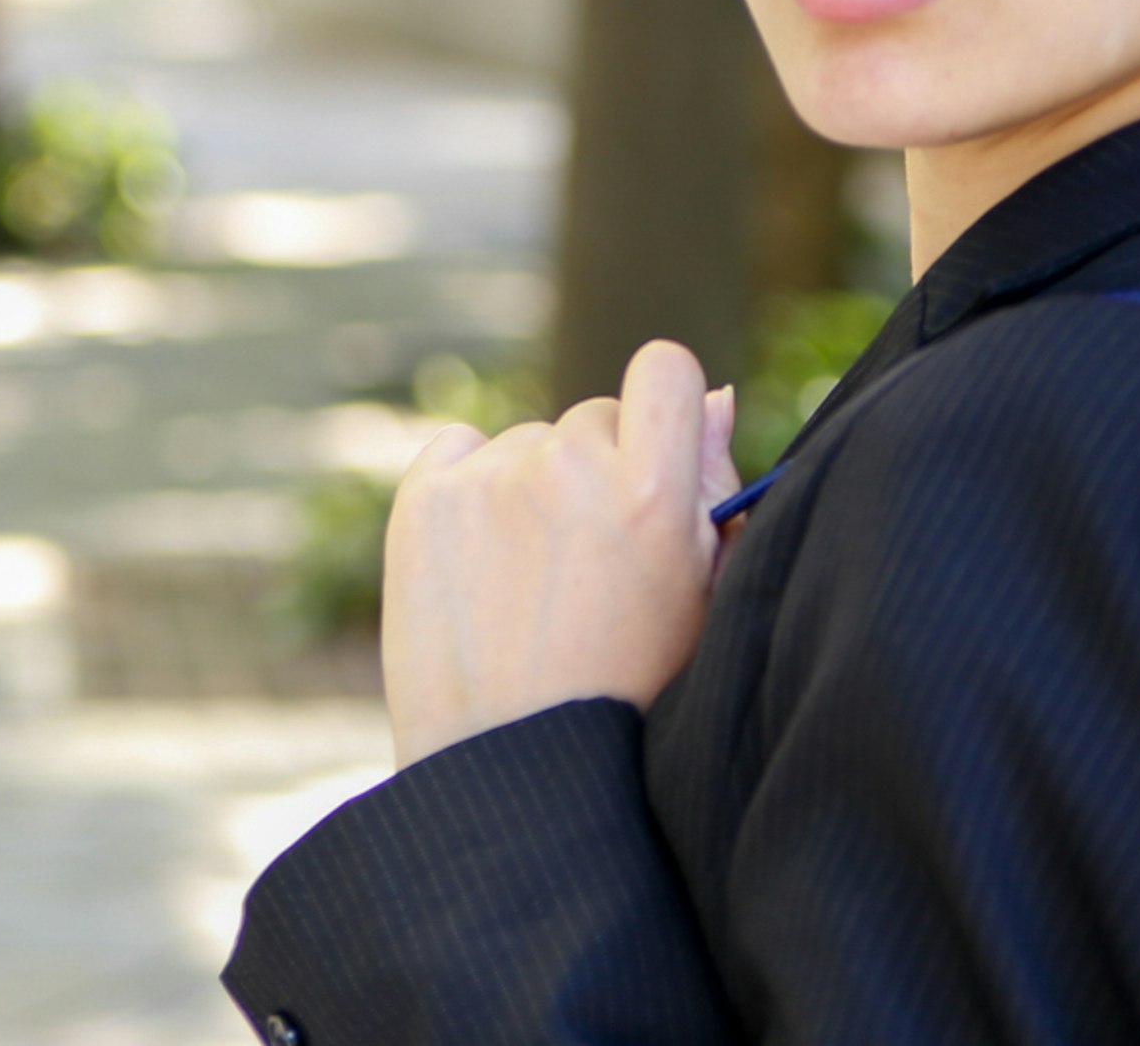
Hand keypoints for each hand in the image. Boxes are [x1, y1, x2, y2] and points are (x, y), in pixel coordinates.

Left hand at [380, 341, 738, 768]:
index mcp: (651, 495)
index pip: (666, 369)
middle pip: (595, 416)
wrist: (511, 770)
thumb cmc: (630, 695)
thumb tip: (716, 394)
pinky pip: (460, 449)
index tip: (654, 455)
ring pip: (528, 442)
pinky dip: (471, 488)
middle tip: (592, 567)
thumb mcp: (703, 601)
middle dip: (600, 470)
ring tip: (533, 588)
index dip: (664, 406)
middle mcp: (567, 469)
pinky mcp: (423, 497)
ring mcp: (489, 480)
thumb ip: (716, 490)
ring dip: (535, 488)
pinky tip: (485, 565)